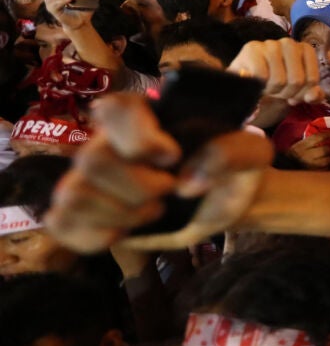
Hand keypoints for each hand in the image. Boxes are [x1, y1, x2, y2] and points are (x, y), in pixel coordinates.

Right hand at [45, 94, 272, 253]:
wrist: (227, 200)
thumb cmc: (234, 167)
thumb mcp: (251, 152)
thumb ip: (231, 152)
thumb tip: (189, 181)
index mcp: (145, 116)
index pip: (114, 109)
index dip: (138, 137)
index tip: (172, 156)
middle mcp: (109, 142)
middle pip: (91, 158)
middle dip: (137, 186)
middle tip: (169, 192)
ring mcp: (93, 178)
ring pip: (73, 193)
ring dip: (121, 213)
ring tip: (153, 212)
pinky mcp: (86, 213)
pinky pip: (60, 222)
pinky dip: (93, 236)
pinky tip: (124, 232)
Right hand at [227, 39, 323, 105]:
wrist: (248, 79)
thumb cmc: (277, 82)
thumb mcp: (299, 91)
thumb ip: (313, 95)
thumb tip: (313, 96)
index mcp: (305, 50)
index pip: (312, 80)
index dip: (302, 94)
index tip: (293, 94)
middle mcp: (289, 43)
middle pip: (297, 80)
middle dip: (287, 93)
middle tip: (278, 91)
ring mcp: (270, 44)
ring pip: (279, 80)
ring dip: (272, 91)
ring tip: (267, 86)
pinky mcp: (252, 49)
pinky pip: (262, 77)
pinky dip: (259, 86)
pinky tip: (256, 82)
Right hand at [286, 131, 329, 169]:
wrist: (286, 168)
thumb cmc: (295, 155)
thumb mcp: (299, 146)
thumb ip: (311, 142)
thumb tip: (328, 138)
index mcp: (302, 146)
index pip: (317, 137)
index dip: (328, 135)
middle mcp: (306, 155)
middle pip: (324, 149)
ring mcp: (310, 166)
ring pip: (327, 160)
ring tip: (327, 158)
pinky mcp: (314, 174)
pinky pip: (326, 169)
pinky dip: (328, 167)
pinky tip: (325, 166)